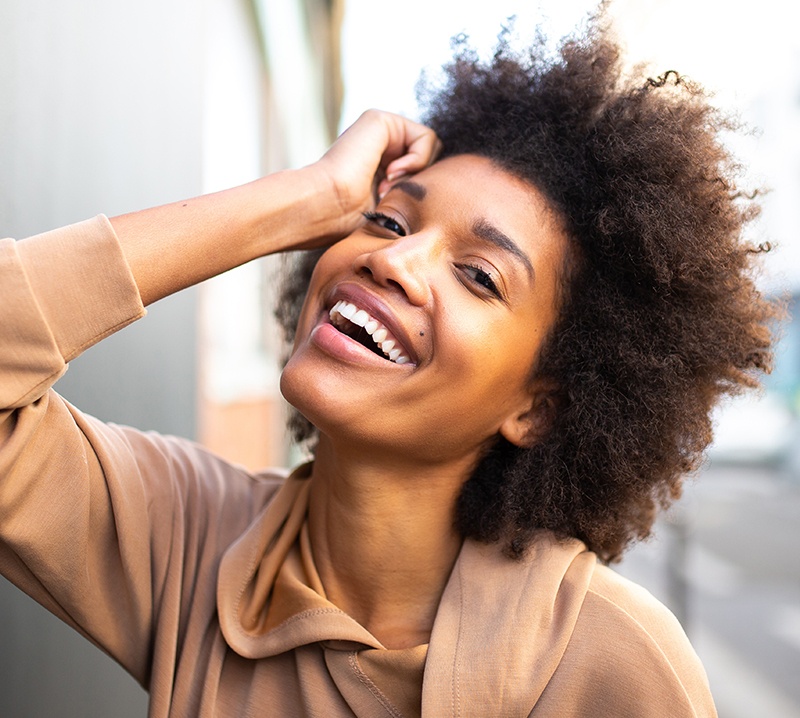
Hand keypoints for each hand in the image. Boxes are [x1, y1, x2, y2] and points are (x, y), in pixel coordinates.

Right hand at [313, 110, 441, 234]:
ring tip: (388, 185)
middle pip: (429, 157)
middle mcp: (378, 145)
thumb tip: (443, 204)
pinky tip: (391, 173)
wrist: (326, 206)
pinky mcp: (381, 119)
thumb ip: (409, 198)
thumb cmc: (348, 220)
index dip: (414, 192)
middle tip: (388, 194)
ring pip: (431, 147)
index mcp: (377, 165)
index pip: (420, 172)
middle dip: (416, 180)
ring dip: (414, 172)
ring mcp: (379, 131)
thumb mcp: (389, 211)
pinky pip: (426, 137)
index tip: (388, 204)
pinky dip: (417, 161)